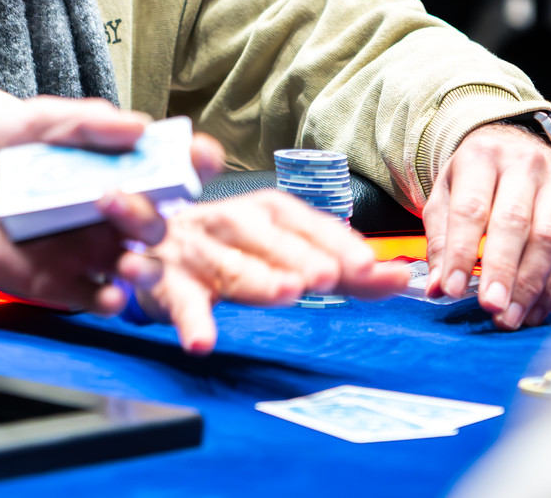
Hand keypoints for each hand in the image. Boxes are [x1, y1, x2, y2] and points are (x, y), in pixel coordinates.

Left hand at [0, 99, 224, 316]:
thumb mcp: (35, 120)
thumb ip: (85, 122)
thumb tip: (139, 126)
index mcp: (115, 167)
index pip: (169, 166)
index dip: (194, 161)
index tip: (202, 155)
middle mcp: (113, 210)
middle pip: (160, 220)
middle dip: (153, 211)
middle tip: (114, 197)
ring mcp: (93, 249)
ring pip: (143, 264)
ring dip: (146, 263)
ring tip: (128, 257)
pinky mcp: (66, 284)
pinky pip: (102, 298)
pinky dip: (114, 298)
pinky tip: (111, 291)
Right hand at [122, 192, 410, 352]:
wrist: (148, 243)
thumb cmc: (233, 248)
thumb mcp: (288, 252)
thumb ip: (343, 269)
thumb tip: (402, 277)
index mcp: (265, 211)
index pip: (305, 221)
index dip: (336, 241)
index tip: (368, 265)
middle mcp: (230, 221)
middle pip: (265, 237)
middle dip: (296, 255)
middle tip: (327, 276)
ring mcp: (196, 251)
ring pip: (227, 264)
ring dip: (254, 276)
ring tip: (283, 291)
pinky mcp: (165, 282)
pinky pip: (178, 300)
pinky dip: (189, 320)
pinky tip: (202, 341)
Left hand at [422, 122, 550, 330]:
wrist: (512, 144)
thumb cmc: (473, 177)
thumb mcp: (445, 195)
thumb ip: (440, 240)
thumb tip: (437, 287)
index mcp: (481, 157)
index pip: (471, 208)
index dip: (462, 252)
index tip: (453, 289)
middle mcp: (523, 165)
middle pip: (514, 223)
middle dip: (502, 271)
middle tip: (491, 307)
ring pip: (548, 240)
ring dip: (531, 286)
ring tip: (510, 317)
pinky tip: (535, 310)